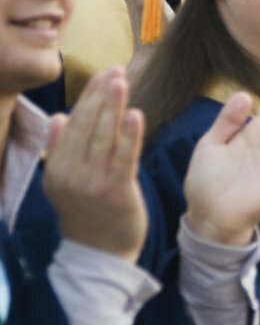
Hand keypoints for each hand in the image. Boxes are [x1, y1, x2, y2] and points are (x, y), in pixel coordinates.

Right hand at [42, 67, 146, 263]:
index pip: (74, 123)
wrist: (99, 254)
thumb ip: (61, 149)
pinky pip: (124, 158)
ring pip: (104, 137)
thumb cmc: (86, 214)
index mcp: (57, 168)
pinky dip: (129, 135)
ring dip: (113, 107)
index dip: (89, 97)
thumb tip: (59, 117)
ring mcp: (93, 183)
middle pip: (88, 126)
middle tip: (114, 70)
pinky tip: (135, 114)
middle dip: (101, 95)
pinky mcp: (116, 192)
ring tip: (121, 81)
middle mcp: (71, 173)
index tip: (102, 73)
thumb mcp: (63, 183)